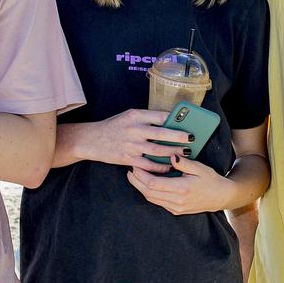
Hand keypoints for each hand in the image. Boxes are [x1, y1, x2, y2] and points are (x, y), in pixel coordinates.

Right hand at [72, 109, 190, 172]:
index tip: (188, 121)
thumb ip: (146, 119)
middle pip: (161, 133)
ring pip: (157, 150)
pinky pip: (148, 165)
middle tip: (192, 138)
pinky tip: (170, 167)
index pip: (159, 116)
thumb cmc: (114, 127)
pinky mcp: (128, 159)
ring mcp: (131, 145)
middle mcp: (134, 129)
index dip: (175, 119)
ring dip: (173, 152)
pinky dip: (161, 166)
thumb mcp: (128, 116)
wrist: (92, 140)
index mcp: (135, 116)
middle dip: (178, 136)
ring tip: (185, 153)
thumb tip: (169, 122)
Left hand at [127, 154, 236, 214]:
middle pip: (148, 193)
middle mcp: (177, 201)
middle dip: (136, 181)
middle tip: (129, 170)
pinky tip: (145, 183)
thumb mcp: (200, 168)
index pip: (154, 184)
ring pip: (151, 199)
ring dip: (140, 187)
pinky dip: (149, 193)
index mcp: (182, 189)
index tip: (135, 165)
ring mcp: (176, 208)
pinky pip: (157, 202)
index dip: (141, 175)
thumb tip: (171, 156)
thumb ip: (184, 162)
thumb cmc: (210, 179)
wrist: (220, 197)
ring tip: (134, 176)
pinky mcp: (175, 211)